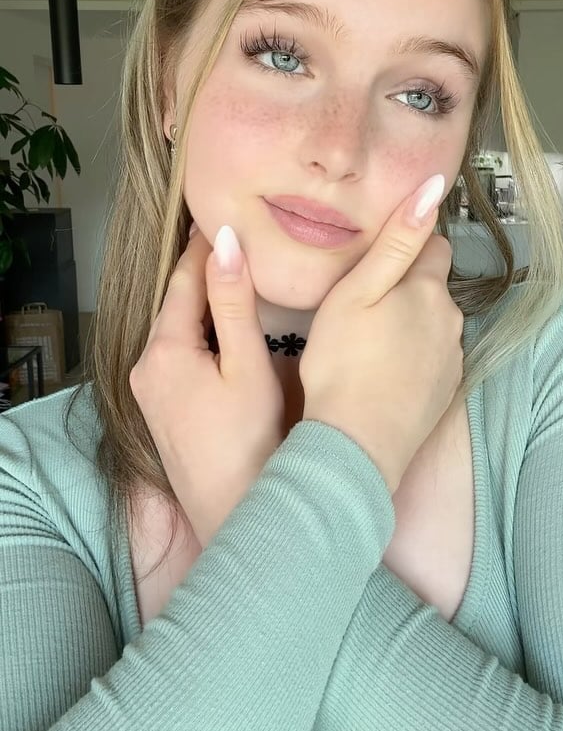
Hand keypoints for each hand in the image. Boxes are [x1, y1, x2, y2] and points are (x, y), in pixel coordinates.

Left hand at [129, 223, 284, 547]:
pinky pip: (176, 356)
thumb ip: (234, 301)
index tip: (222, 215)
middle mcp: (146, 368)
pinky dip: (199, 334)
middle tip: (230, 237)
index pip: (184, 281)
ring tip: (233, 274)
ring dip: (201, 304)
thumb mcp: (248, 365)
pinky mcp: (160, 411)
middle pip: (176, 305)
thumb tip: (224, 241)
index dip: (204, 247)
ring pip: (176, 331)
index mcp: (164, 351)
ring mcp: (149, 392)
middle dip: (201, 272)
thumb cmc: (250, 445)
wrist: (236, 515)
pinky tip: (223, 330)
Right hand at [301, 174, 464, 494]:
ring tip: (367, 342)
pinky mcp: (445, 390)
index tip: (374, 262)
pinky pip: (432, 358)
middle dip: (406, 287)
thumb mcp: (357, 291)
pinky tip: (382, 372)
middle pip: (432, 286)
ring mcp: (451, 358)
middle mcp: (451, 319)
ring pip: (433, 323)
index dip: (404, 247)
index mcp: (428, 289)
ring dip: (409, 323)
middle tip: (361, 305)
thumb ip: (397, 239)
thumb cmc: (342, 363)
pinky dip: (412, 358)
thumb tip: (433, 186)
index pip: (432, 245)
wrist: (355, 443)